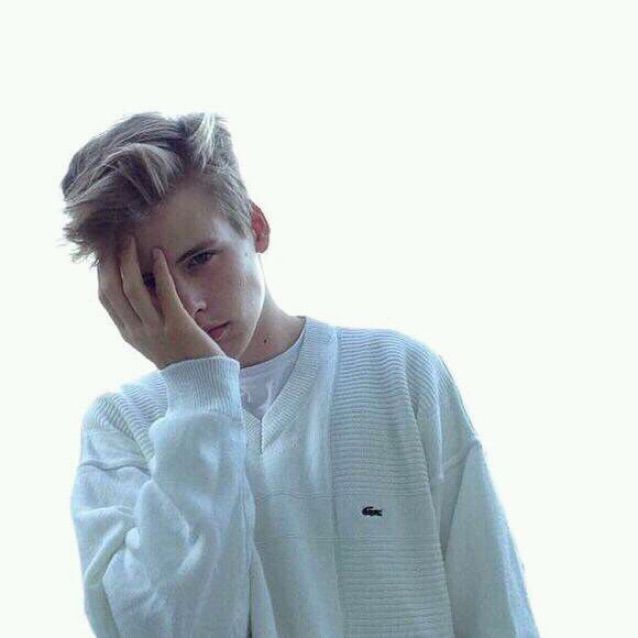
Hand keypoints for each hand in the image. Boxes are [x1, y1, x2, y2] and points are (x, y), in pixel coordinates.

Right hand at [97, 235, 226, 369]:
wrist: (202, 383)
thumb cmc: (181, 357)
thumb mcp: (154, 339)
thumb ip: (143, 318)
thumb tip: (139, 288)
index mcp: (128, 333)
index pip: (105, 298)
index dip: (102, 272)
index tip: (104, 250)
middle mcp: (137, 331)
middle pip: (112, 290)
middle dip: (110, 260)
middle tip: (113, 236)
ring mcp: (156, 329)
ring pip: (133, 289)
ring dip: (130, 260)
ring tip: (130, 238)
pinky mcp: (178, 326)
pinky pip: (165, 294)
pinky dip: (160, 272)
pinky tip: (160, 253)